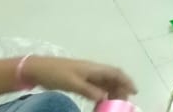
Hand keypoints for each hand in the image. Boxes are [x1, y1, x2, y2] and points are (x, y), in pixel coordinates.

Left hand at [22, 56, 136, 101]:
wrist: (37, 68)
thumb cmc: (56, 74)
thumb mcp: (73, 84)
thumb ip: (90, 90)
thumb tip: (105, 98)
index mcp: (94, 68)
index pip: (116, 73)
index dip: (127, 81)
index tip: (135, 92)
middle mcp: (93, 70)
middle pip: (112, 78)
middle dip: (120, 89)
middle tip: (123, 103)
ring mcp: (86, 74)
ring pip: (105, 83)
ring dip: (111, 92)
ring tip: (113, 104)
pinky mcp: (79, 78)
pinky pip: (96, 86)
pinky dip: (101, 94)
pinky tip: (100, 102)